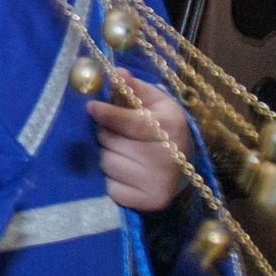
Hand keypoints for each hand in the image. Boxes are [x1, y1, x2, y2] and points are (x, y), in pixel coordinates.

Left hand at [88, 75, 191, 211]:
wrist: (184, 166)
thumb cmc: (165, 128)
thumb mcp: (157, 102)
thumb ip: (134, 88)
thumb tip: (116, 73)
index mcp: (171, 127)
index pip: (130, 122)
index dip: (108, 114)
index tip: (90, 107)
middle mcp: (166, 157)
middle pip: (112, 142)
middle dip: (105, 134)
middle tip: (114, 133)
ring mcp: (158, 183)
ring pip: (107, 163)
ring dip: (107, 155)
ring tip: (123, 152)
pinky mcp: (148, 202)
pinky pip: (110, 187)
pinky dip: (111, 179)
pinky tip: (126, 172)